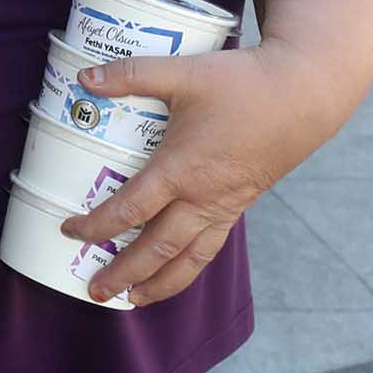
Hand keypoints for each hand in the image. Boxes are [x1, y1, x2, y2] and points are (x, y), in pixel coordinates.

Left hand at [63, 42, 355, 304]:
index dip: (97, 225)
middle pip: (158, 248)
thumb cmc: (242, 84)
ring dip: (160, 283)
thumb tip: (82, 75)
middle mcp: (202, 197)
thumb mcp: (181, 72)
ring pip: (190, 258)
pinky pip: (211, 246)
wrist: (303, 95)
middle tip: (94, 291)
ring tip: (133, 300)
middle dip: (124, 273)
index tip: (68, 230)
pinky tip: (175, 272)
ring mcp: (224, 205)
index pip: (131, 209)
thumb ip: (130, 74)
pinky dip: (189, 266)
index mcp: (182, 170)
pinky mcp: (239, 204)